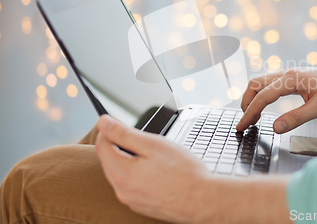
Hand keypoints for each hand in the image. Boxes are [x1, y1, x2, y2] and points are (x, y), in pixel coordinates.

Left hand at [95, 115, 292, 223]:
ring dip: (128, 160)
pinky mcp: (141, 206)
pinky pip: (131, 186)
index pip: (101, 146)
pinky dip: (137, 174)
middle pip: (109, 161)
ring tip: (151, 154)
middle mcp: (121, 190)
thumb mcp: (153, 145)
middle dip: (118, 145)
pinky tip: (156, 170)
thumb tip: (103, 123)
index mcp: (121, 173)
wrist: (204, 201)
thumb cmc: (184, 172)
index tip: (116, 122)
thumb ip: (124, 133)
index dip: (107, 130)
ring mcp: (131, 201)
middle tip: (139, 136)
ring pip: (120, 174)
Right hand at [236, 68, 316, 132]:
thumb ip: (296, 118)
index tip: (241, 126)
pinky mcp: (293, 79)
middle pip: (256, 85)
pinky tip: (264, 107)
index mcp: (292, 79)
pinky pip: (270, 84)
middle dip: (246, 103)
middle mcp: (287, 74)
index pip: (263, 96)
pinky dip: (261, 95)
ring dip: (253, 98)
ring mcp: (289, 75)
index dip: (249, 113)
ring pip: (261, 83)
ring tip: (252, 117)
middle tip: (244, 123)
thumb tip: (275, 128)